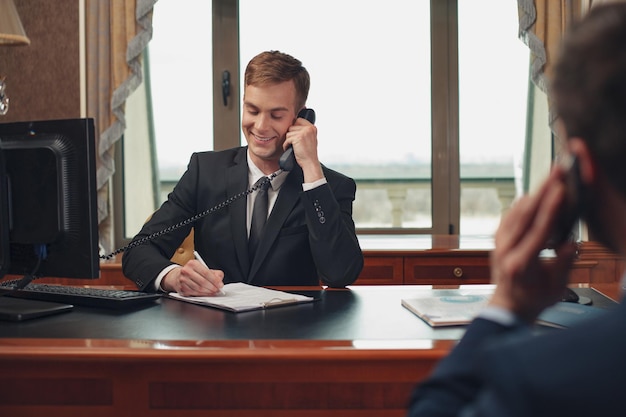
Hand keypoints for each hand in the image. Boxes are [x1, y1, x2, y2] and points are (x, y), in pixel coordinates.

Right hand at [162, 260, 224, 295]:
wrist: (177, 276)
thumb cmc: (193, 272)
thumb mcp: (203, 268)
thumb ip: (214, 273)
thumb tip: (220, 281)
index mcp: (193, 264)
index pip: (206, 273)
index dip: (214, 280)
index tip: (220, 284)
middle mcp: (186, 271)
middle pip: (202, 282)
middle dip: (212, 287)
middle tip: (218, 290)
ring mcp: (182, 280)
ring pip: (198, 289)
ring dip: (208, 292)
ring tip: (213, 292)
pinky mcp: (181, 288)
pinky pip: (194, 293)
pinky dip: (202, 295)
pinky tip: (206, 294)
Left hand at [285, 117, 322, 181]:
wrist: (310, 162)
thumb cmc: (309, 153)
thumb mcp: (310, 139)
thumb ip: (304, 131)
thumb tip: (294, 124)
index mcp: (312, 128)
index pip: (298, 120)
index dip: (294, 128)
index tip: (294, 135)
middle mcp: (309, 128)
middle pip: (292, 127)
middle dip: (291, 135)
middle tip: (294, 143)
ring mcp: (304, 132)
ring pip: (288, 133)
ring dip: (288, 141)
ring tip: (293, 147)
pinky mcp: (298, 138)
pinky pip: (287, 139)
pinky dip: (286, 145)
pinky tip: (290, 149)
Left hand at [489, 166, 577, 322]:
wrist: (508, 306)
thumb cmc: (533, 299)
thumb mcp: (556, 288)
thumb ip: (563, 265)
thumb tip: (572, 243)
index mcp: (521, 264)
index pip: (538, 230)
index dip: (551, 208)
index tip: (561, 189)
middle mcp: (505, 250)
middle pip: (526, 213)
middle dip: (543, 189)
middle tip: (557, 170)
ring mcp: (499, 243)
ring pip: (516, 211)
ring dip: (534, 192)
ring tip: (550, 176)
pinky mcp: (498, 238)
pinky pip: (509, 215)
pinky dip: (522, 203)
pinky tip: (533, 194)